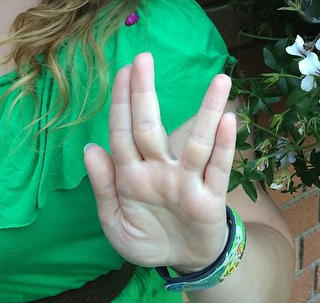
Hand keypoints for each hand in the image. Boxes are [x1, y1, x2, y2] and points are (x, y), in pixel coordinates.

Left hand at [84, 52, 236, 271]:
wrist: (183, 261)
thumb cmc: (148, 236)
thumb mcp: (115, 223)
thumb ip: (104, 187)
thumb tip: (90, 148)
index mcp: (132, 175)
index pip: (122, 133)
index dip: (120, 103)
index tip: (121, 69)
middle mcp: (159, 170)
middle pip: (150, 127)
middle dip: (144, 93)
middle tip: (143, 57)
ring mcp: (186, 181)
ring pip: (196, 142)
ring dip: (208, 111)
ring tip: (220, 80)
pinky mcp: (210, 197)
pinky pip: (218, 168)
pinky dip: (224, 146)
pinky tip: (230, 121)